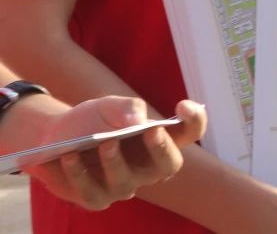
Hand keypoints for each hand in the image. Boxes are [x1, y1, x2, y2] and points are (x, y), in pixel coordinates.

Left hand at [26, 98, 206, 210]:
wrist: (54, 136)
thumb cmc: (92, 120)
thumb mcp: (109, 105)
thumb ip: (127, 108)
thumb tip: (137, 122)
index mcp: (160, 137)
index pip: (190, 131)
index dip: (195, 119)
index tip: (181, 106)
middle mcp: (148, 166)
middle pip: (170, 165)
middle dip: (163, 150)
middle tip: (152, 131)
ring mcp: (124, 185)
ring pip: (127, 183)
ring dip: (115, 162)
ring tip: (103, 142)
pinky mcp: (97, 199)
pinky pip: (93, 194)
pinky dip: (80, 175)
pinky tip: (70, 157)